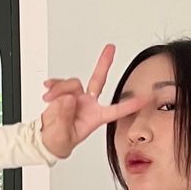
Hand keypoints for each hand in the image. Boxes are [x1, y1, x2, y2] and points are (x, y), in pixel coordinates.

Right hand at [39, 43, 154, 159]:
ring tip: (50, 99)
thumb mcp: (63, 135)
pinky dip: (54, 85)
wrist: (46, 138)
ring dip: (60, 89)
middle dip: (104, 63)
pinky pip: (61, 83)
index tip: (144, 99)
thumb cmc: (59, 140)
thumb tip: (68, 99)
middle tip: (111, 48)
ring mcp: (77, 97)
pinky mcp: (64, 93)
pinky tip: (49, 88)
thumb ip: (65, 118)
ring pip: (73, 83)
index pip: (116, 110)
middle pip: (98, 80)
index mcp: (95, 117)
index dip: (130, 105)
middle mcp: (88, 104)